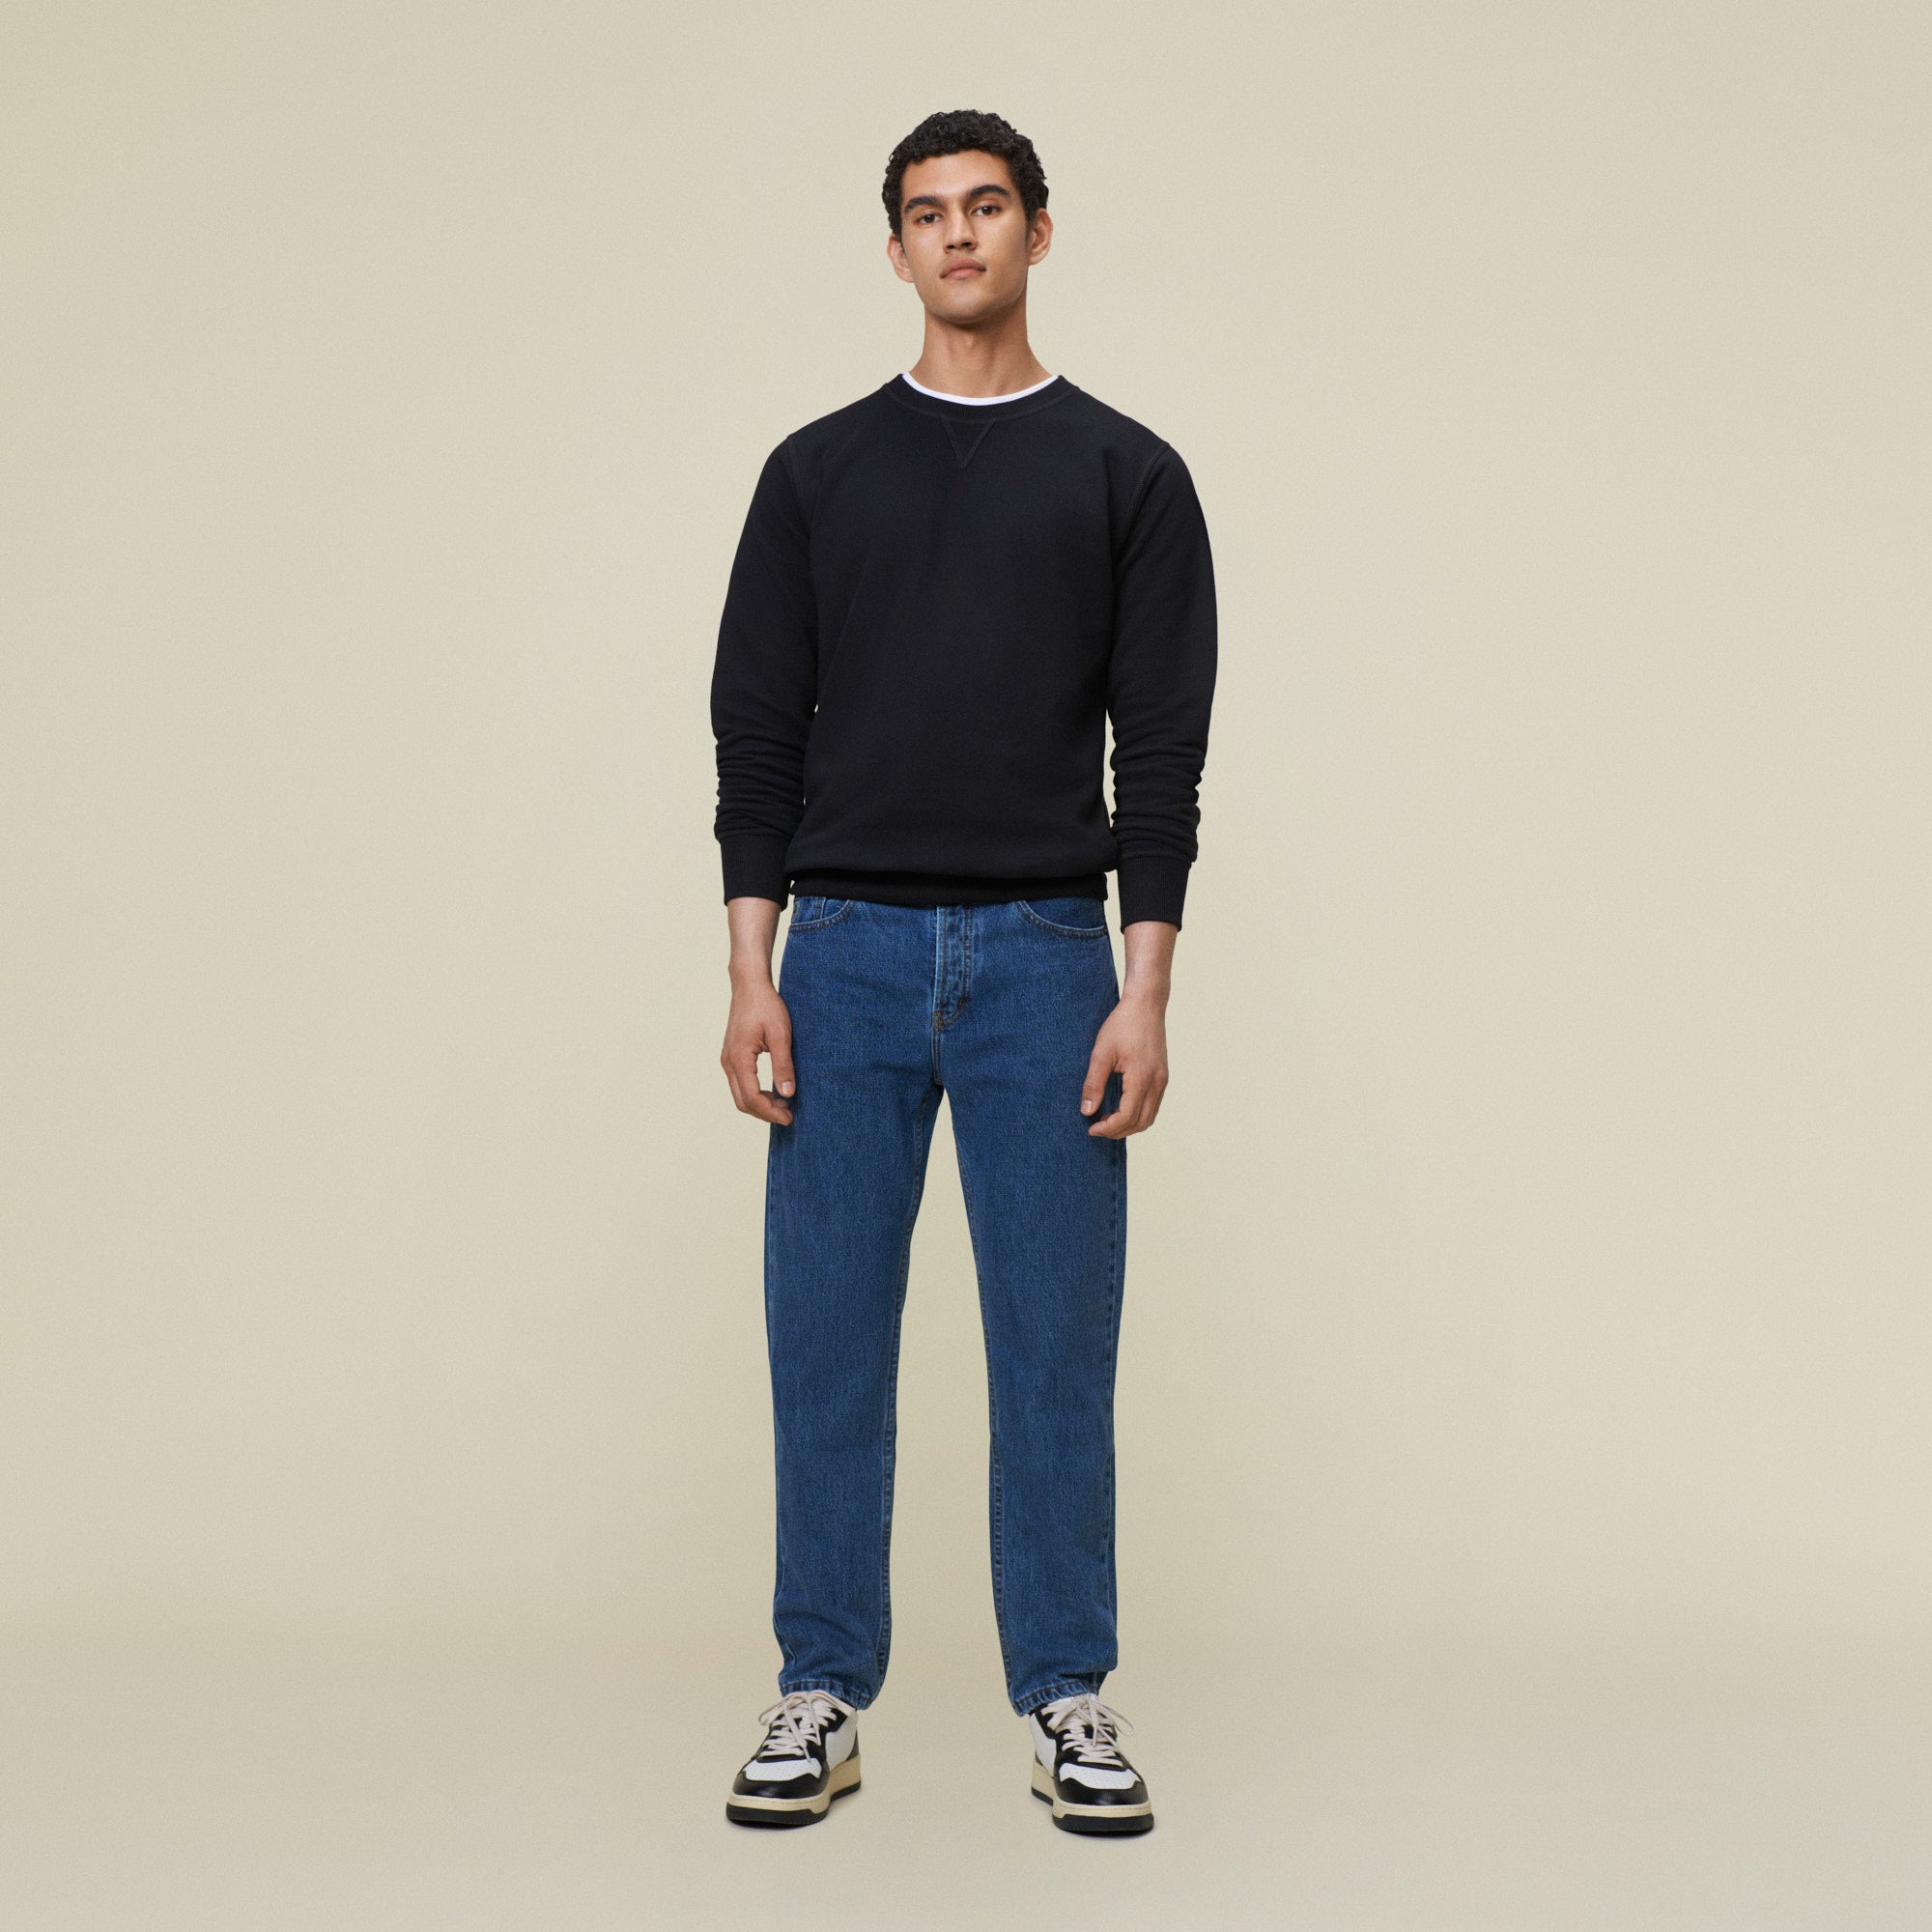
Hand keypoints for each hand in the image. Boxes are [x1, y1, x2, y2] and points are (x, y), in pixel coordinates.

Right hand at [721, 977, 796, 1124]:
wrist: (749, 985)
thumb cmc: (766, 1006)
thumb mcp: (781, 1034)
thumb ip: (783, 1065)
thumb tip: (788, 1094)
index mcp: (739, 1058)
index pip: (752, 1097)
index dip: (770, 1112)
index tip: (790, 1117)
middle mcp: (728, 1062)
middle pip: (743, 1101)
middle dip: (765, 1113)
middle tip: (789, 1115)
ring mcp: (728, 1059)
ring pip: (740, 1095)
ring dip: (760, 1104)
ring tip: (784, 1105)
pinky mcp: (732, 1056)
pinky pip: (740, 1084)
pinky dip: (755, 1094)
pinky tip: (773, 1092)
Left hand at [1080, 992, 1168, 1136]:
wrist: (1146, 1005)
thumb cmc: (1122, 1025)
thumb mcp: (1101, 1053)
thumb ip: (1094, 1083)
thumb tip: (1087, 1111)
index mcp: (1142, 1078)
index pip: (1127, 1116)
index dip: (1108, 1128)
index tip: (1090, 1129)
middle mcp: (1157, 1082)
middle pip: (1141, 1122)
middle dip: (1118, 1131)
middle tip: (1097, 1128)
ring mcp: (1163, 1080)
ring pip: (1149, 1117)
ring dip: (1129, 1125)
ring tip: (1107, 1121)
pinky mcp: (1163, 1076)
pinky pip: (1153, 1105)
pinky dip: (1138, 1114)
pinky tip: (1120, 1108)